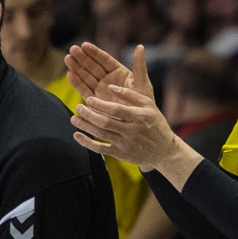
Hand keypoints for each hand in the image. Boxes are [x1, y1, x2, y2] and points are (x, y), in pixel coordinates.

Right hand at [64, 42, 137, 102]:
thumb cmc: (144, 104)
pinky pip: (84, 90)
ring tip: (67, 58)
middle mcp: (108, 80)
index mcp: (119, 72)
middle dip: (82, 58)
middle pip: (93, 66)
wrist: (139, 124)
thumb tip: (140, 46)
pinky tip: (69, 75)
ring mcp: (100, 90)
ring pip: (86, 77)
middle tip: (72, 49)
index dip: (94, 53)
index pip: (105, 60)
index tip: (84, 45)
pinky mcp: (95, 101)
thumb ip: (139, 66)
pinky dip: (77, 83)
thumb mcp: (142, 83)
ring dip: (76, 68)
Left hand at [71, 46, 192, 173]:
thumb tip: (112, 84)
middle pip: (107, 123)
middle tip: (78, 107)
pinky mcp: (120, 154)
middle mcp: (132, 131)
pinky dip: (87, 143)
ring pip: (102, 135)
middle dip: (90, 115)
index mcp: (140, 115)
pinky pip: (101, 149)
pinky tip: (76, 135)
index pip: (118, 110)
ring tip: (74, 118)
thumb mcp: (147, 103)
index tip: (89, 99)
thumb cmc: (154, 121)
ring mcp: (125, 144)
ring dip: (86, 127)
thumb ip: (130, 93)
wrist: (163, 149)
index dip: (102, 105)